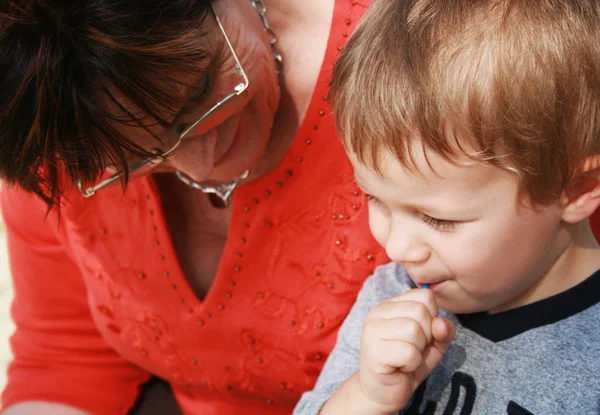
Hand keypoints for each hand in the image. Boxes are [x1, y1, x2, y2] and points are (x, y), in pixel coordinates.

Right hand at [357, 289, 454, 413]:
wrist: (383, 392)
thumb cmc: (406, 364)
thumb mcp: (432, 344)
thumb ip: (443, 331)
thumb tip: (441, 324)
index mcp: (391, 305)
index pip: (425, 296)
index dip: (432, 318)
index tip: (420, 335)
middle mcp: (378, 312)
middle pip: (420, 311)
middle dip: (426, 336)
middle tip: (411, 350)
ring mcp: (372, 330)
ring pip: (414, 331)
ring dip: (418, 351)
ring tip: (405, 358)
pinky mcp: (373, 351)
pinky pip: (409, 353)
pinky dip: (412, 364)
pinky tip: (400, 367)